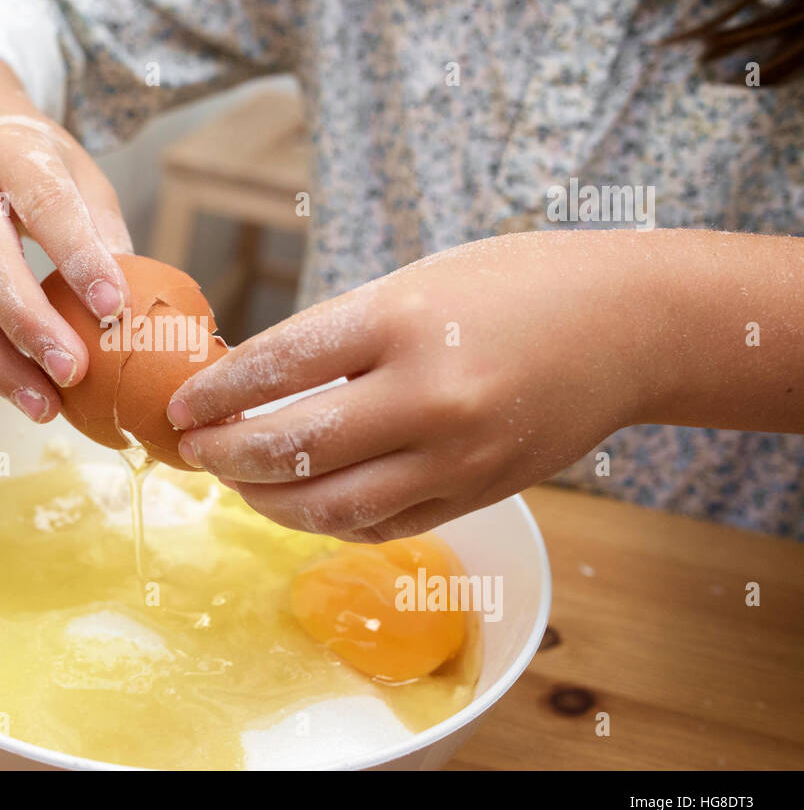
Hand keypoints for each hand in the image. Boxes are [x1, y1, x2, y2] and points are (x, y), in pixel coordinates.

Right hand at [0, 50, 132, 422]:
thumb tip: (137, 307)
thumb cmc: (39, 164)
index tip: (114, 307)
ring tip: (46, 406)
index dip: (79, 257)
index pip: (47, 205)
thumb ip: (104, 234)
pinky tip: (25, 393)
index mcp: (15, 155)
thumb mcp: (82, 178)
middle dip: (30, 323)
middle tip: (74, 371)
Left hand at [166, 231, 658, 541]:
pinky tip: (300, 503)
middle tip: (195, 450)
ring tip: (237, 482)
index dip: (216, 393)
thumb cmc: (514, 287)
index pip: (278, 366)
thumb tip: (252, 385)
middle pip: (293, 447)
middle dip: (226, 455)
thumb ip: (338, 336)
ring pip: (331, 506)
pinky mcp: (478, 496)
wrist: (629, 328)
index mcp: (403, 322)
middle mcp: (428, 396)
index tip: (181, 405)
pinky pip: (381, 525)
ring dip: (267, 502)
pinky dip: (327, 520)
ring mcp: (456, 457)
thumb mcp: (414, 284)